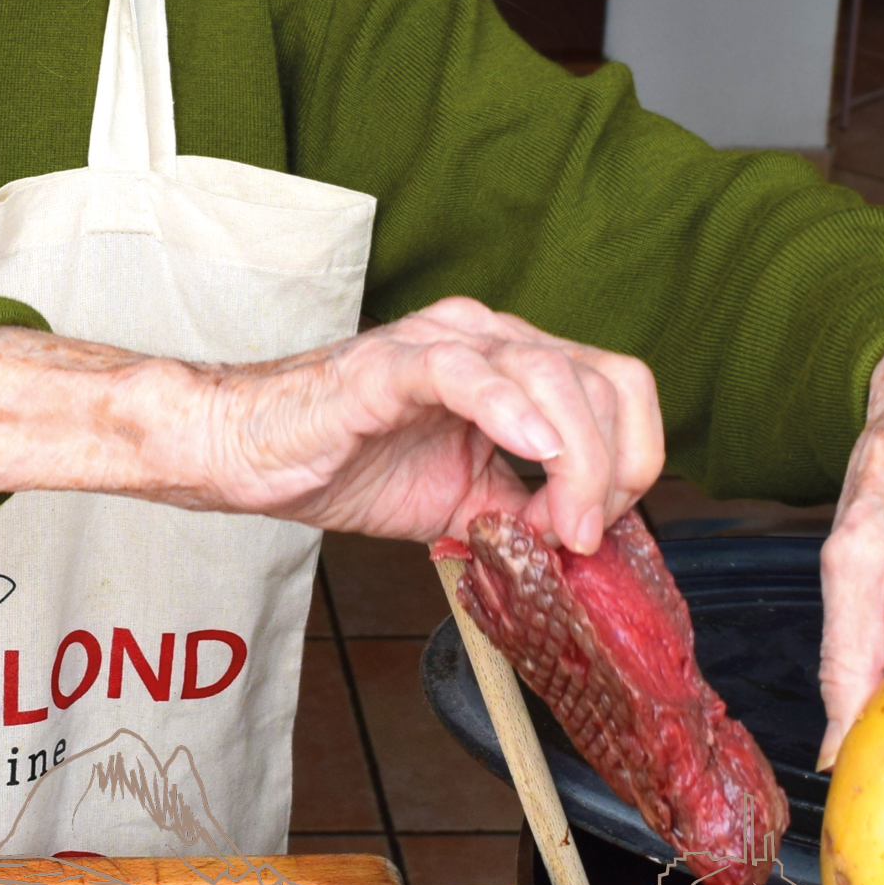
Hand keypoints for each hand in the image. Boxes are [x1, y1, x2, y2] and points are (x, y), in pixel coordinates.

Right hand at [193, 297, 665, 546]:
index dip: (634, 459)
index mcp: (511, 363)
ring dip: (576, 460)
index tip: (602, 528)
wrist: (249, 455)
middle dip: (613, 470)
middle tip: (580, 537)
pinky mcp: (389, 366)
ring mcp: (440, 344)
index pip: (617, 387)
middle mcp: (487, 337)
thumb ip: (526, 511)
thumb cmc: (344, 461)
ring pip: (550, 375)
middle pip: (601, 381)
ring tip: (557, 526)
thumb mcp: (463, 501)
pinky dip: (510, 409)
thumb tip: (585, 547)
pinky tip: (529, 448)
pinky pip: (465, 372)